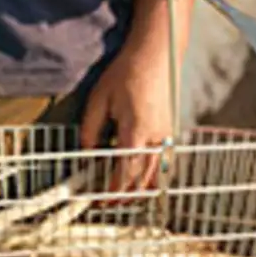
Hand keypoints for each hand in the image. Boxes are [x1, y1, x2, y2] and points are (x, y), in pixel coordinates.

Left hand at [80, 35, 173, 192]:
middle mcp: (155, 137)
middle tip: (107, 202)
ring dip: (139, 187)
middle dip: (124, 195)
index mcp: (135, 131)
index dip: (112, 191)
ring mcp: (165, 134)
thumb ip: (91, 130)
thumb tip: (86, 153)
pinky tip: (140, 175)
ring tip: (122, 194)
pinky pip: (162, 161)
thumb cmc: (126, 72)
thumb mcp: (99, 99)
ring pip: (154, 173)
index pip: (124, 173)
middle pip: (141, 179)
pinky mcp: (169, 129)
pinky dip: (151, 173)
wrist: (156, 54)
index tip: (99, 200)